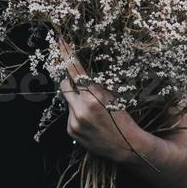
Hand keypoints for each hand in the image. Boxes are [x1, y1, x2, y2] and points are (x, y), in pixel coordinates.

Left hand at [56, 40, 141, 164]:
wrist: (126, 145)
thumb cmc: (122, 117)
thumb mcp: (113, 96)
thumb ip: (94, 85)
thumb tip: (79, 73)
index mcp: (93, 97)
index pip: (76, 71)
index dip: (67, 56)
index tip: (60, 42)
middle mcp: (80, 109)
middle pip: (65, 85)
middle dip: (69, 81)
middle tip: (77, 81)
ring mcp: (74, 121)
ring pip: (67, 101)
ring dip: (76, 100)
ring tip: (92, 110)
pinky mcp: (71, 131)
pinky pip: (69, 114)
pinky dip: (77, 113)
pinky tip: (90, 121)